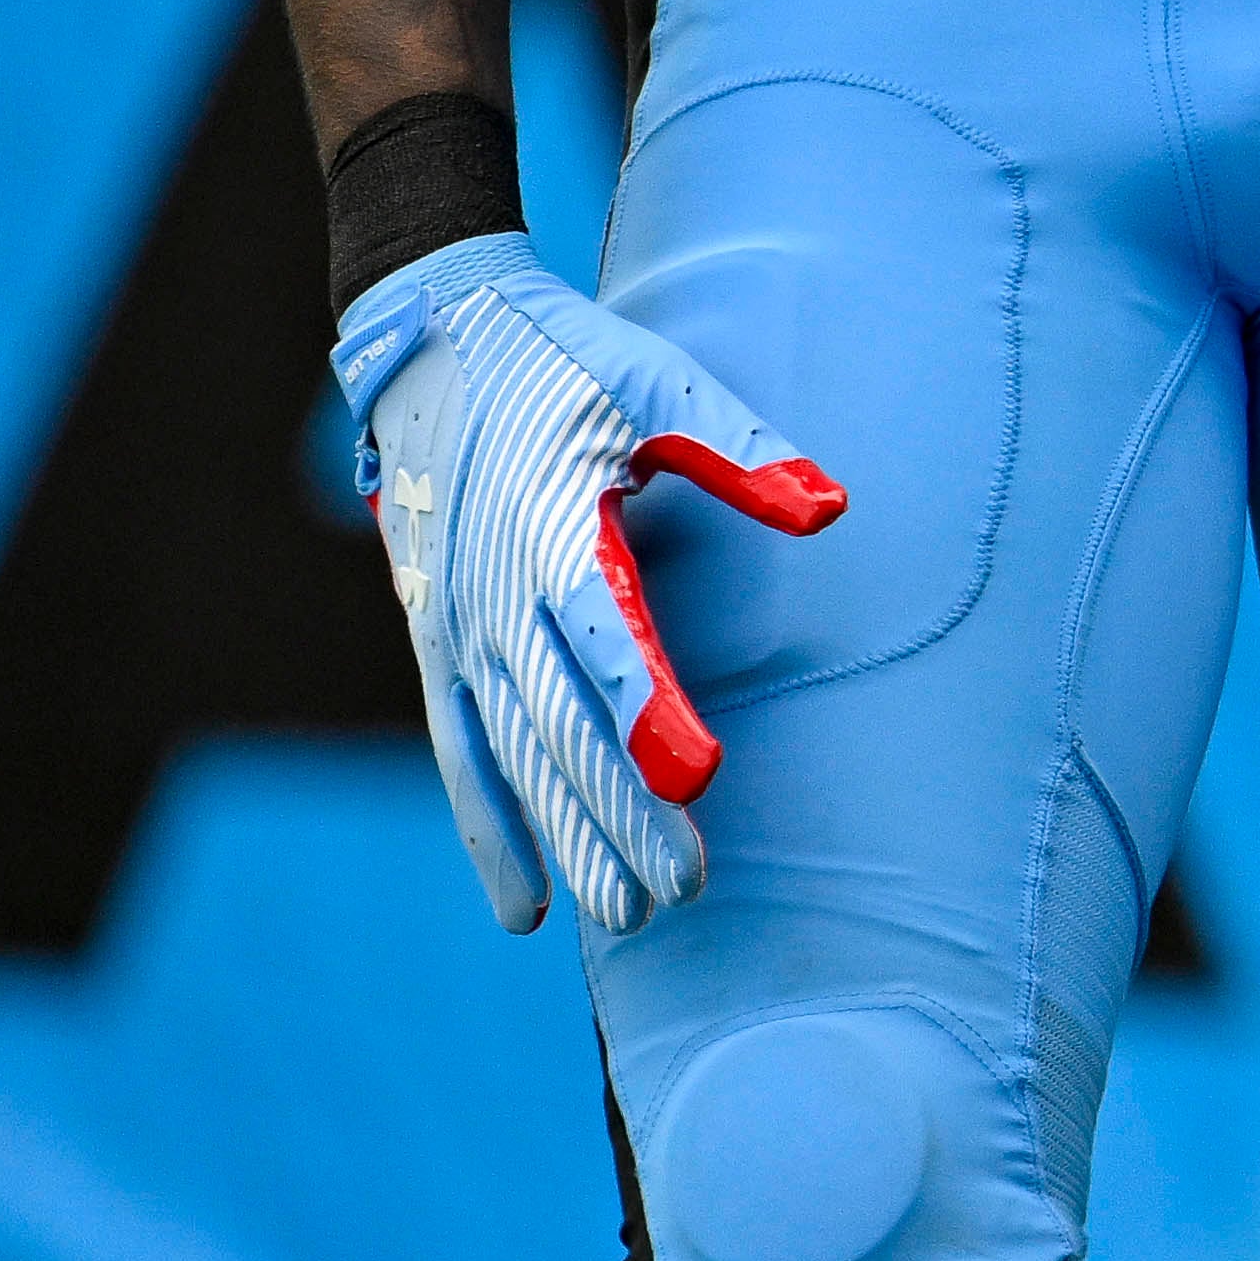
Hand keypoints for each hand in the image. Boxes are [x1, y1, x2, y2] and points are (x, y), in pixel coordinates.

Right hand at [331, 234, 842, 940]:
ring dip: (568, 837)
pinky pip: (462, 755)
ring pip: (515, 756)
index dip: (648, 706)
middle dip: (621, 809)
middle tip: (685, 888)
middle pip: (563, 722)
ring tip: (629, 917)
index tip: (699, 772)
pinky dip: (492, 831)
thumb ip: (739, 447)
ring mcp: (458, 630)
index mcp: (553, 527)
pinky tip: (526, 909)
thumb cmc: (563, 360)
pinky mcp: (437, 647)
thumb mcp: (654, 380)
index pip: (606, 634)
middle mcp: (495, 595)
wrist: (429, 342)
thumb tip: (830, 508)